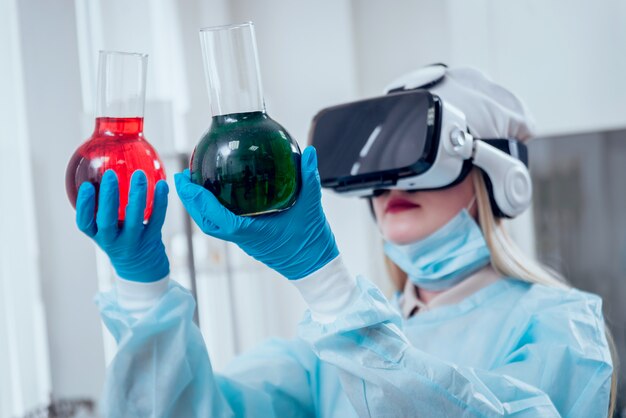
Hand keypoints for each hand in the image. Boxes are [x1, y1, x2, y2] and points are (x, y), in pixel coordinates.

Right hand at [76, 170, 169, 281]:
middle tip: (111, 174)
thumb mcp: (106, 228)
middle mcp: (113, 241)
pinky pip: (157, 219)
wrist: (141, 266)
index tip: (87, 186)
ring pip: (135, 219)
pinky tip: (162, 185)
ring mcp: (134, 241)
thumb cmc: (119, 237)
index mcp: (98, 236)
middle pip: (108, 221)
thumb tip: (100, 168)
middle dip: (108, 198)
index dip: (84, 206)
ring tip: (139, 175)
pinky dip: (160, 201)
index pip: (85, 223)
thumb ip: (101, 207)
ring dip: (137, 196)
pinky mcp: (152, 239)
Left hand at [175, 146, 337, 279]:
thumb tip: (309, 152)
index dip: (201, 202)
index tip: (188, 183)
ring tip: (191, 184)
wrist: (314, 266)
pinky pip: (223, 225)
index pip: (219, 220)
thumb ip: (310, 178)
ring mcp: (244, 240)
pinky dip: (212, 210)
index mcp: (254, 232)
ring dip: (198, 206)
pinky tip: (215, 193)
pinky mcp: (248, 240)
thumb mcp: (312, 206)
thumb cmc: (312, 241)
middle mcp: (244, 238)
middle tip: (181, 177)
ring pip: (212, 225)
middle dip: (190, 202)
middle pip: (206, 223)